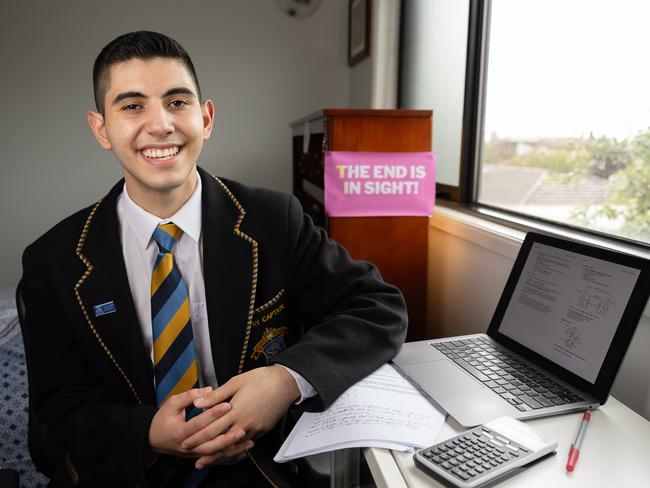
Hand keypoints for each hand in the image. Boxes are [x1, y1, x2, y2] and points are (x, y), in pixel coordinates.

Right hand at [147, 386, 240, 456]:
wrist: (152, 439)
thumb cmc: (162, 419)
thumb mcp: (171, 403)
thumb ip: (189, 396)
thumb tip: (209, 390)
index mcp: (179, 432)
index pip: (199, 423)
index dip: (213, 414)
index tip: (227, 404)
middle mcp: (186, 446)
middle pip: (208, 443)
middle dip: (226, 434)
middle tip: (241, 424)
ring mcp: (192, 454)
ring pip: (214, 453)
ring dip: (231, 447)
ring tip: (246, 438)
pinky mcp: (197, 456)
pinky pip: (215, 457)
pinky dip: (229, 453)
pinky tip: (242, 447)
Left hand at [181, 365, 300, 466]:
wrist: (285, 383)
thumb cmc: (261, 379)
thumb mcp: (236, 382)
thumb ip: (216, 396)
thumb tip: (198, 403)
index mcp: (236, 409)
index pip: (211, 427)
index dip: (196, 436)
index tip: (185, 440)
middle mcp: (244, 422)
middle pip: (219, 441)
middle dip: (203, 449)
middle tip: (190, 453)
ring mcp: (254, 428)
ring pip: (233, 446)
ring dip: (217, 454)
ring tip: (205, 460)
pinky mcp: (262, 430)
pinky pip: (245, 443)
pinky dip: (234, 449)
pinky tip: (227, 451)